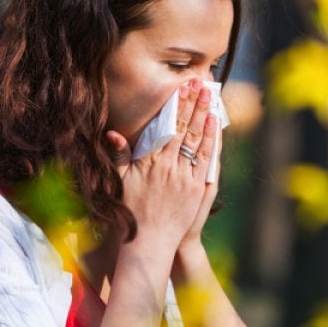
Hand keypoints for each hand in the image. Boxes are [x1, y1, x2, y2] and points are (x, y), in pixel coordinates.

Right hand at [105, 79, 217, 249]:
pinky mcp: (197, 188)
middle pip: (183, 128)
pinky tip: (214, 123)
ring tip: (209, 96)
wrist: (150, 242)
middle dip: (192, 104)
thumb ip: (119, 156)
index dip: (174, 106)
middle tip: (199, 84)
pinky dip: (210, 140)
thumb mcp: (120, 182)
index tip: (181, 88)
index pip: (165, 127)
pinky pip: (206, 159)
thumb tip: (113, 133)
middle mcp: (168, 166)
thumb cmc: (132, 211)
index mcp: (149, 162)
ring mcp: (184, 177)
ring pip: (196, 140)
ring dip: (203, 115)